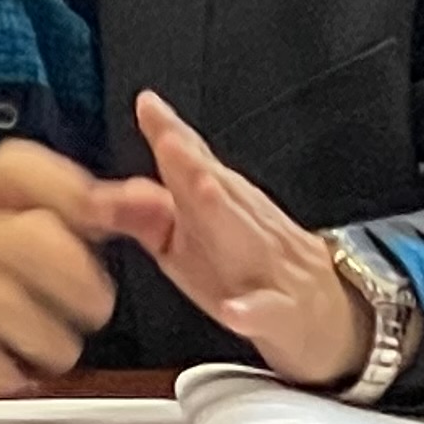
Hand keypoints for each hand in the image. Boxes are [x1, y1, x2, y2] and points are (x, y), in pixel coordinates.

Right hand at [0, 141, 172, 405]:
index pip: (28, 170)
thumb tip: (145, 202)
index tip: (124, 214)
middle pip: (39, 240)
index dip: (83, 191)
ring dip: (51, 342)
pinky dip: (8, 373)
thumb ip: (59, 219)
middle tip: (94, 311)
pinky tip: (5, 370)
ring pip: (18, 305)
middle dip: (83, 284)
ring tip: (51, 352)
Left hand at [109, 92, 368, 389]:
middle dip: (194, 167)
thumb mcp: (193, 245)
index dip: (173, 135)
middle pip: (221, 192)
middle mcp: (251, 227)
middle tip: (170, 142)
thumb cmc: (249, 271)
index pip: (198, 164)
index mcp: (226, 209)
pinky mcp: (282, 316)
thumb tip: (105, 196)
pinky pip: (267, 312)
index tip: (148, 107)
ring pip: (249, 238)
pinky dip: (252, 311)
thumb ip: (152, 218)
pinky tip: (235, 311)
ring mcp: (270, 270)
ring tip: (201, 191)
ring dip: (225, 214)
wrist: (319, 316)